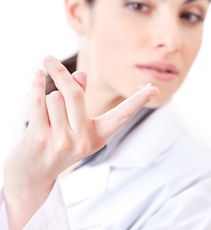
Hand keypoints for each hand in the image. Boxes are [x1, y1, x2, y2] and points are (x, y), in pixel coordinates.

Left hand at [3, 55, 158, 229]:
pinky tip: (36, 76)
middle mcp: (83, 141)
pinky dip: (35, 85)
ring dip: (46, 99)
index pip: (121, 117)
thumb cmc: (57, 144)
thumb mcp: (75, 125)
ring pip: (53, 97)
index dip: (137, 102)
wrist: (32, 176)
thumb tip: (81, 74)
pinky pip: (38, 100)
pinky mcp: (40, 139)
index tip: (153, 90)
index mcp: (97, 137)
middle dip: (60, 72)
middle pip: (75, 94)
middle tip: (48, 58)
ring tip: (45, 115)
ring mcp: (62, 142)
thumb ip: (79, 97)